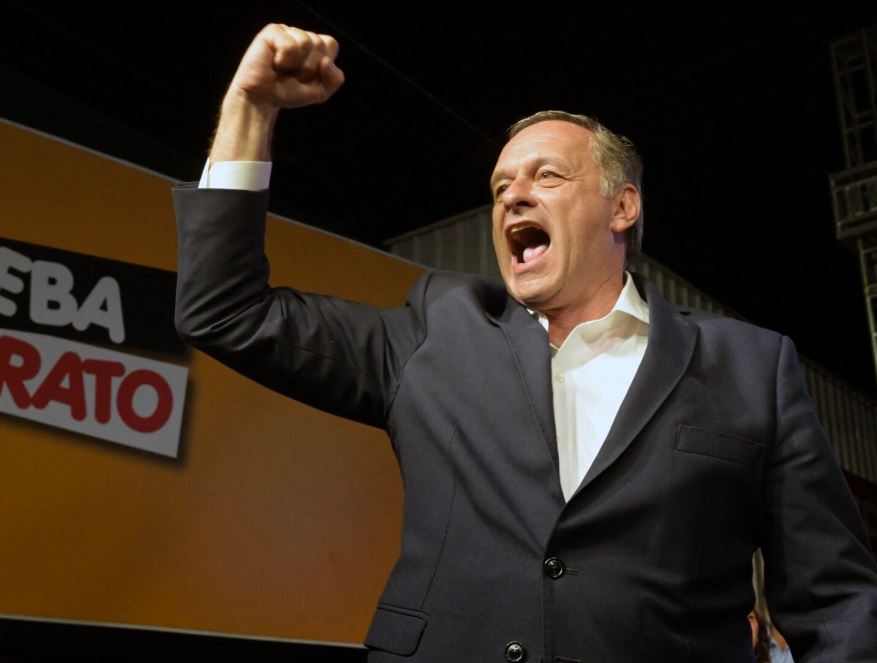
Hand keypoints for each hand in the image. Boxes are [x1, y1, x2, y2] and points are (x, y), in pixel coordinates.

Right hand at [228, 23, 344, 110]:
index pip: (331, 44)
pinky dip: (284, 60)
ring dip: (296, 65)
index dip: (323, 65)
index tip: (308, 76)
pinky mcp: (272, 32)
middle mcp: (300, 35)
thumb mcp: (320, 91)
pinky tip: (274, 63)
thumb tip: (327, 61)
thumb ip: (335, 79)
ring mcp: (286, 31)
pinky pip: (290, 45)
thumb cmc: (289, 92)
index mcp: (313, 45)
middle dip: (309, 68)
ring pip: (306, 43)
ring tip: (283, 69)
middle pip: (320, 44)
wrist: (263, 98)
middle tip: (293, 75)